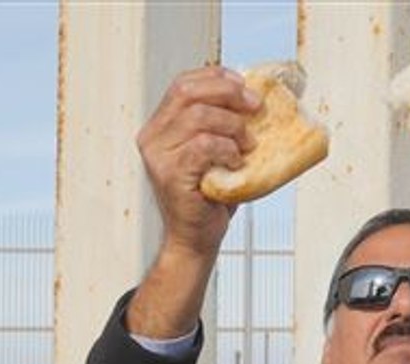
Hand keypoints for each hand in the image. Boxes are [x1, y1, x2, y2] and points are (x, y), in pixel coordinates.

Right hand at [137, 65, 259, 257]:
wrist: (196, 239)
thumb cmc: (210, 197)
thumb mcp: (217, 151)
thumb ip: (223, 124)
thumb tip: (257, 99)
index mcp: (161, 126)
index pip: (183, 83)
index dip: (216, 77)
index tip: (244, 85)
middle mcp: (153, 137)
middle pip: (188, 92)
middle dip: (228, 93)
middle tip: (256, 107)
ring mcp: (158, 156)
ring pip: (198, 117)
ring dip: (233, 126)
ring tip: (248, 144)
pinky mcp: (170, 174)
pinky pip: (203, 146)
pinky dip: (227, 150)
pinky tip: (236, 163)